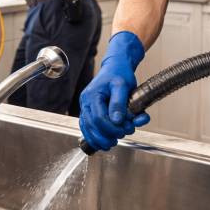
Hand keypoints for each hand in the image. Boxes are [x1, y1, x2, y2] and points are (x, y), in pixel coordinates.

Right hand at [79, 31, 149, 150]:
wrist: (116, 66)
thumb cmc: (119, 73)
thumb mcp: (122, 85)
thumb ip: (119, 103)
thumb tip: (117, 121)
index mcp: (92, 95)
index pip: (98, 118)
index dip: (110, 128)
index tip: (123, 130)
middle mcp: (86, 102)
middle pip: (90, 126)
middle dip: (105, 136)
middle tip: (119, 137)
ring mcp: (86, 107)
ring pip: (87, 128)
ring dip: (99, 139)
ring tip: (111, 143)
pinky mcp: (89, 111)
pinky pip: (87, 127)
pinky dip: (94, 137)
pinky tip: (102, 143)